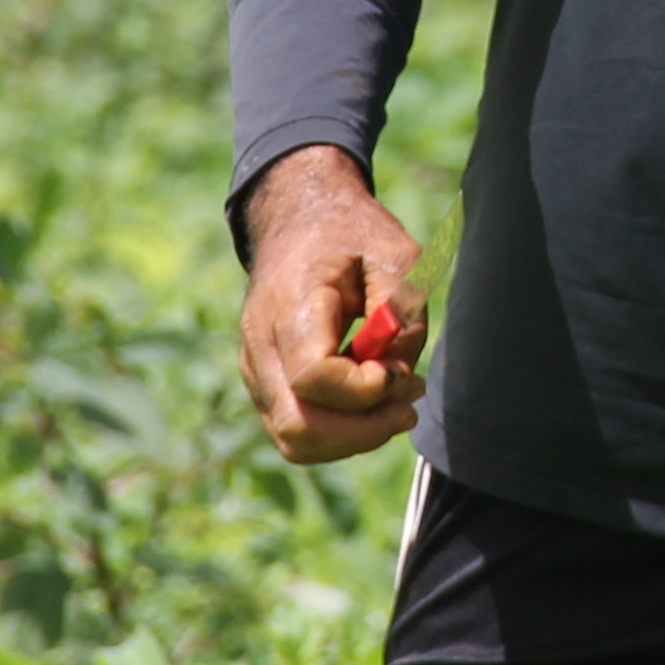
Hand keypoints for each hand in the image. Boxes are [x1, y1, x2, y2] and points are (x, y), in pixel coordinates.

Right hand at [236, 144, 427, 464]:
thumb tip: (398, 370)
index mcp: (288, 303)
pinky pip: (297, 434)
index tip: (399, 370)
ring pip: (294, 441)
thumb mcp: (395, 253)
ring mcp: (256, 371)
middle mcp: (259, 345)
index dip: (364, 389)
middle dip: (364, 431)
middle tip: (409, 406)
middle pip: (298, 426)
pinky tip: (374, 405)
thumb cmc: (350, 237)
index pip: (313, 376)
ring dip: (354, 438)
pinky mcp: (266, 387)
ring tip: (398, 404)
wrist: (299, 223)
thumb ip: (403, 310)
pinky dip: (340, 434)